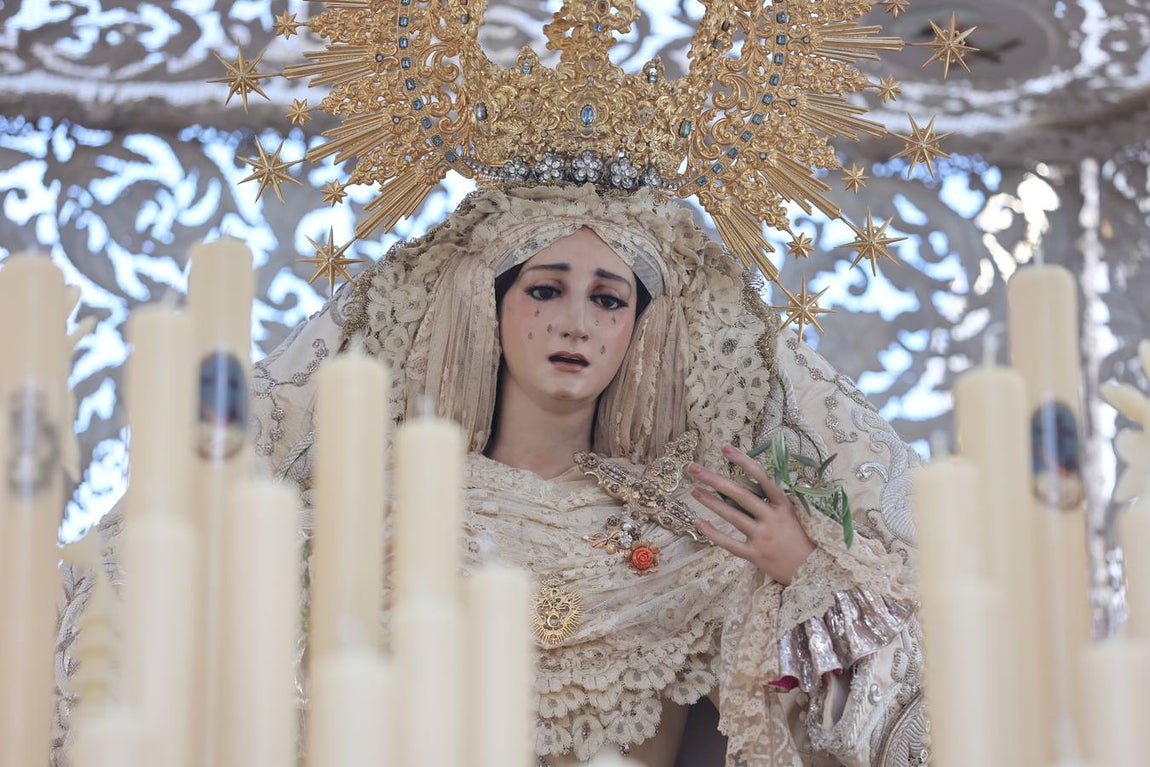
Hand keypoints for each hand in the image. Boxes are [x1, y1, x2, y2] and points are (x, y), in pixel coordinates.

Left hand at [688, 443, 815, 584]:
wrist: (814, 569)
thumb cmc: (803, 538)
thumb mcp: (795, 513)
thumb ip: (775, 499)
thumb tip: (755, 479)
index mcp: (783, 504)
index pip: (761, 477)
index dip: (742, 461)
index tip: (725, 448)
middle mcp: (772, 518)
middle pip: (739, 494)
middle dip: (714, 479)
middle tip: (693, 468)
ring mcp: (762, 536)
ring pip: (732, 516)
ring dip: (710, 502)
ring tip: (693, 490)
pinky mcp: (755, 555)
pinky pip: (729, 543)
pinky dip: (713, 533)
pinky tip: (698, 522)